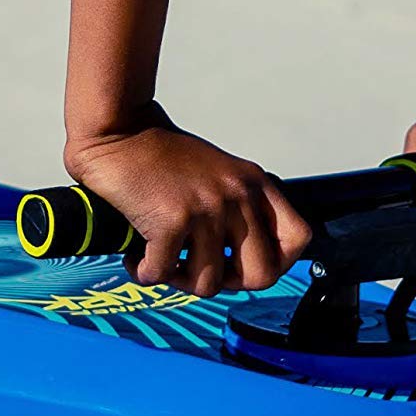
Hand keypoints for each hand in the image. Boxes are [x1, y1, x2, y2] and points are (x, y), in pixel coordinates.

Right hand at [64, 117, 313, 295]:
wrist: (117, 131)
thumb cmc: (158, 154)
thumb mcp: (217, 173)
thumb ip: (237, 207)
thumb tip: (245, 261)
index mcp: (252, 182)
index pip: (298, 237)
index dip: (278, 263)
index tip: (246, 265)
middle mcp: (236, 195)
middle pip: (261, 275)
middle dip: (228, 284)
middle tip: (200, 270)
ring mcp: (206, 208)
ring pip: (209, 284)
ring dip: (178, 280)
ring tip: (162, 261)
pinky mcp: (172, 219)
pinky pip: (163, 273)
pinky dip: (145, 272)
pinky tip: (137, 257)